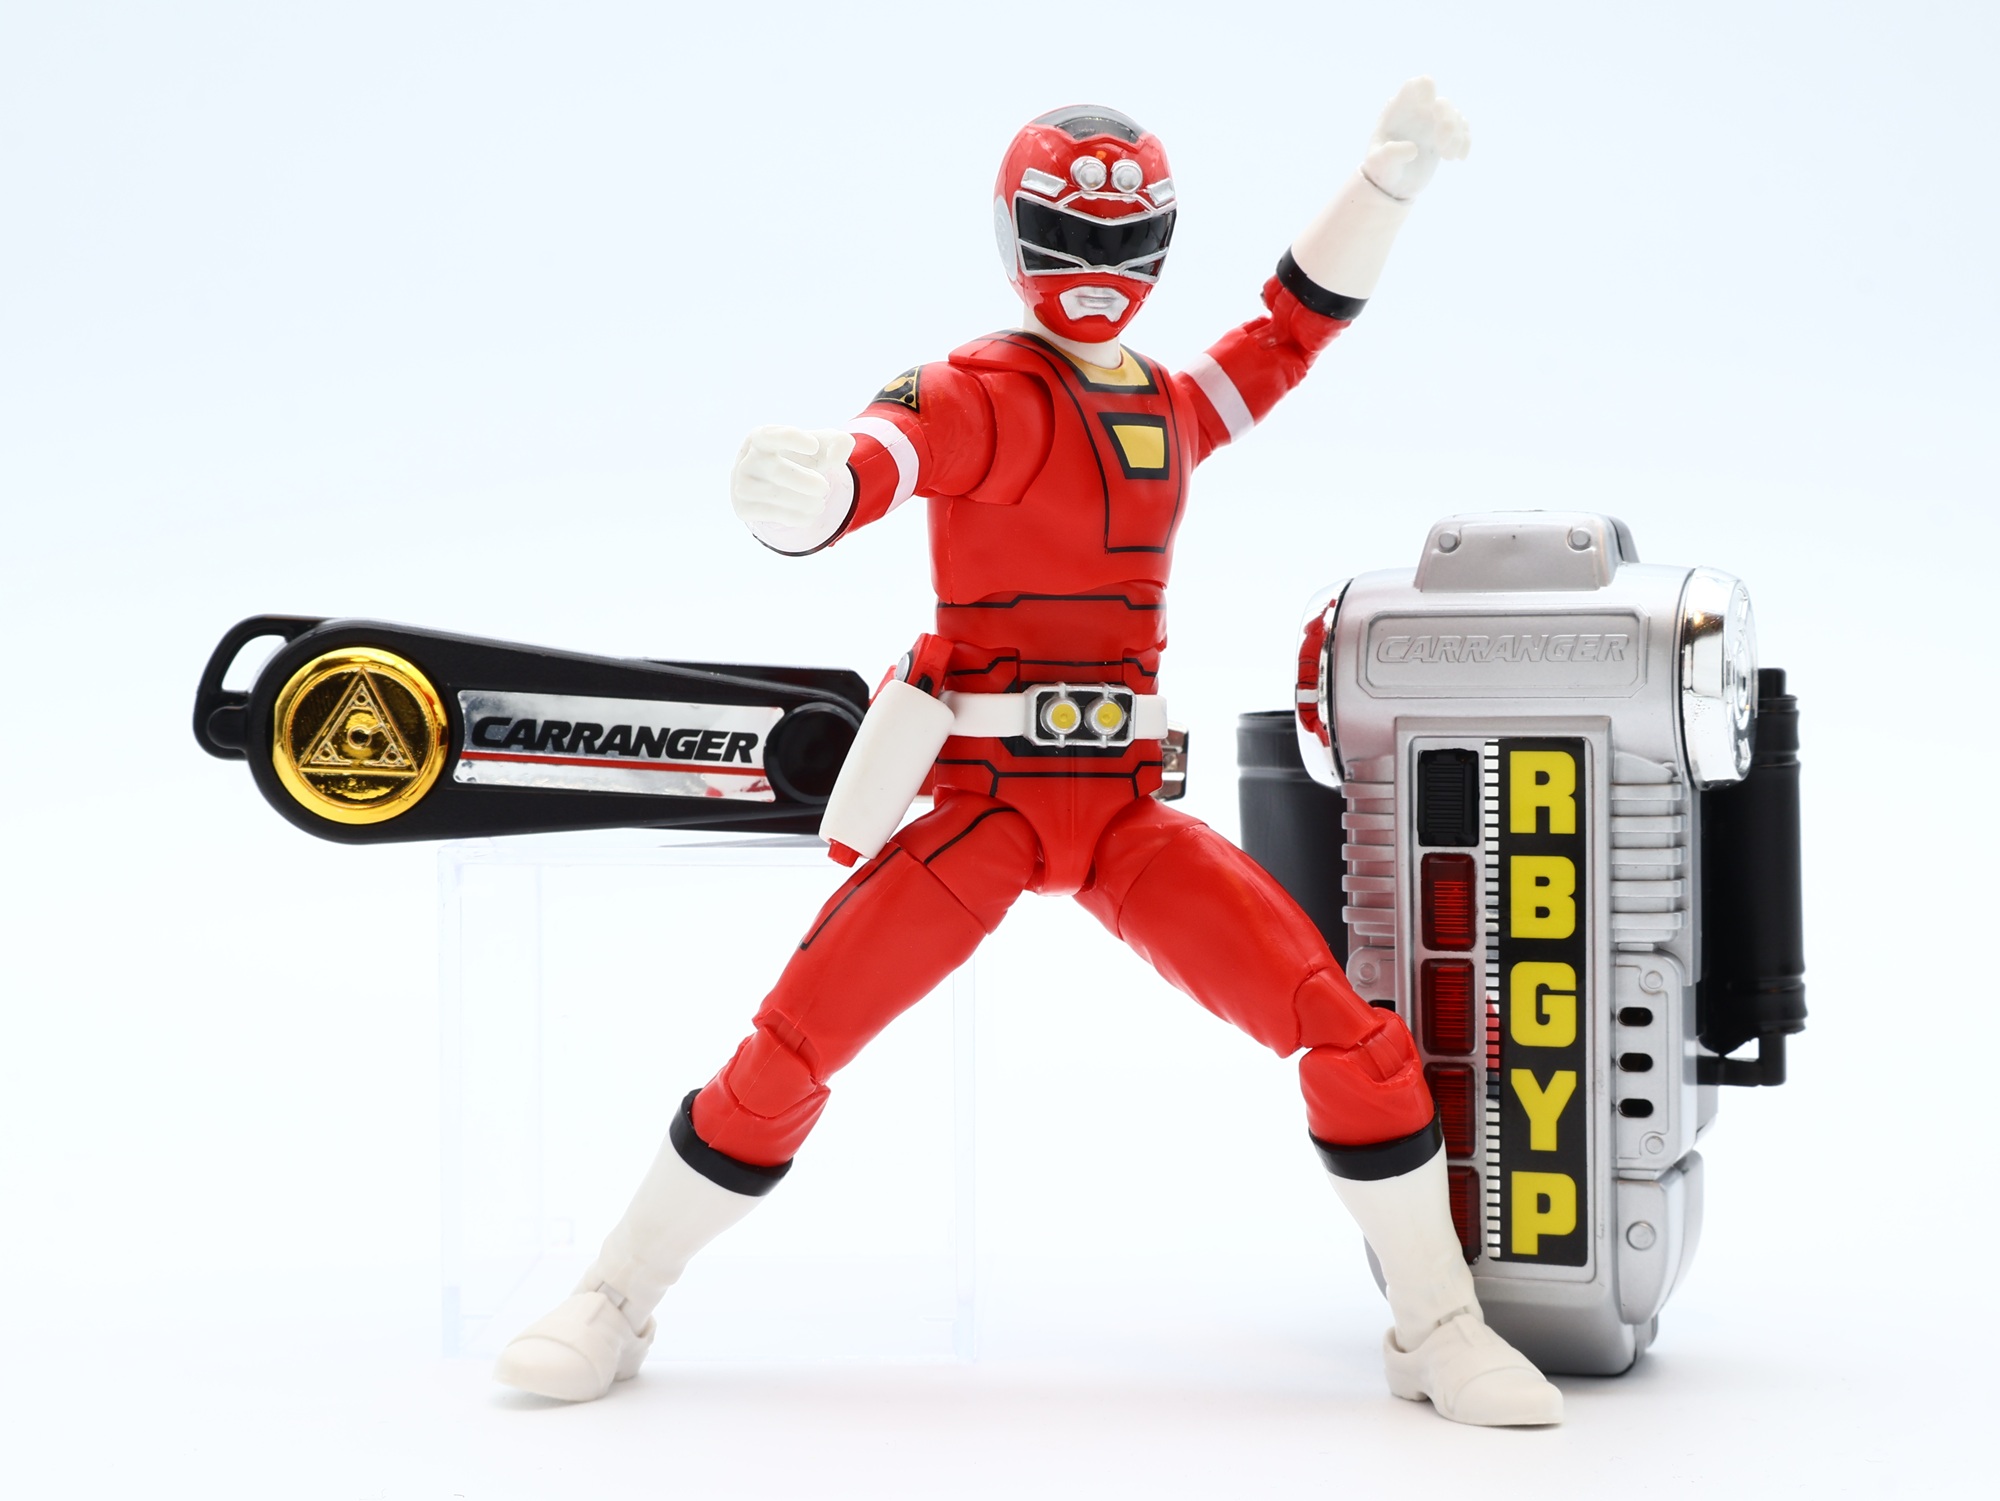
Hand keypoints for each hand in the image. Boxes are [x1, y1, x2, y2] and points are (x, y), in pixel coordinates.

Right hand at [728, 425, 856, 528]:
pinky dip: (795, 516)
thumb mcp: (822, 445)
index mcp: (759, 437)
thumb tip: (837, 460)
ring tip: (819, 503)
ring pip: (773, 495)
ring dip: (804, 502)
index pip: (770, 435)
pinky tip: (809, 515)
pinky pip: (770, 514)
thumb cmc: (800, 458)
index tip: (814, 446)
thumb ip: (839, 443)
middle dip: (807, 482)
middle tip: (824, 488)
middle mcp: (745, 460)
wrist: (778, 485)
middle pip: (777, 471)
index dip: (791, 439)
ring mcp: (741, 485)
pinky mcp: (743, 508)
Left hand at [1360, 77, 1469, 201]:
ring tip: (1448, 157)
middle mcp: (1419, 111)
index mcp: (1400, 109)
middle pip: (1442, 103)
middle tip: (1442, 147)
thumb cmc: (1381, 168)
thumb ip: (1390, 154)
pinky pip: (1464, 129)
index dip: (1427, 89)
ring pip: (1456, 116)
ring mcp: (1433, 122)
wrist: (1393, 185)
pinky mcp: (1446, 134)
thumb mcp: (1379, 164)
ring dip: (1457, 137)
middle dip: (1448, 123)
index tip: (1430, 107)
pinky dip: (1465, 142)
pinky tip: (1459, 157)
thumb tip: (1413, 149)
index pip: (1415, 85)